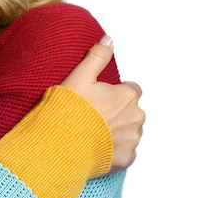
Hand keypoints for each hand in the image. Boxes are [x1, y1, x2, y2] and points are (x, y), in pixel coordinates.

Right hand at [61, 36, 144, 172]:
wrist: (61, 143)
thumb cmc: (68, 110)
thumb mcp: (79, 76)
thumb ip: (97, 56)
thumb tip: (109, 39)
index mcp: (127, 95)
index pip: (132, 90)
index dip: (115, 92)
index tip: (99, 98)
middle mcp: (136, 117)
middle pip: (132, 111)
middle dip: (118, 112)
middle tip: (93, 115)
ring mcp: (132, 139)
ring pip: (129, 132)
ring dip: (117, 131)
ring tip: (92, 132)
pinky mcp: (126, 158)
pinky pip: (125, 152)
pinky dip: (114, 150)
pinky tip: (96, 147)